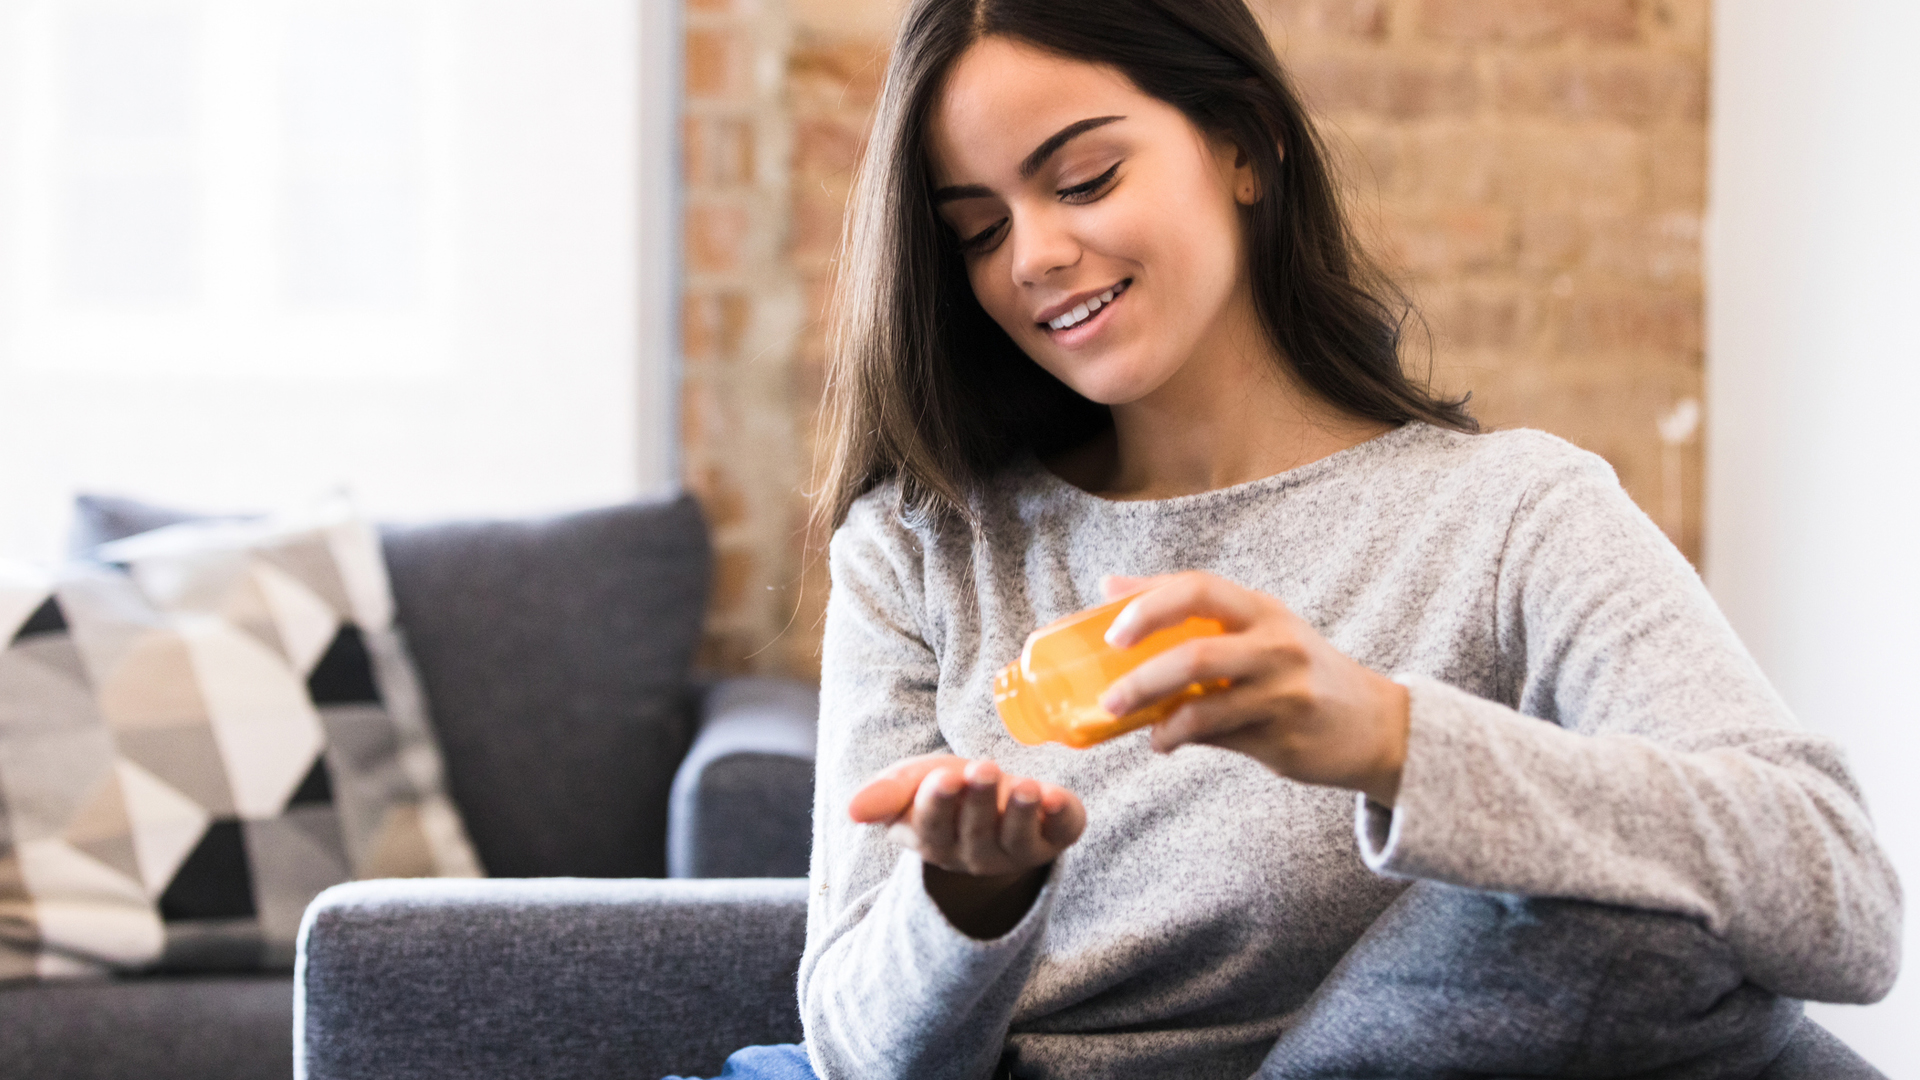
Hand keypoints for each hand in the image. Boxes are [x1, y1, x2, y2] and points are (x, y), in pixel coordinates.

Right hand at [850, 754, 1085, 936]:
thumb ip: (884, 794)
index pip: (933, 828)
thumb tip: (852, 811)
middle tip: (982, 768)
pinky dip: (1061, 817)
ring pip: (1017, 839)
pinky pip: (1060, 834)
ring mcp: (1016, 850)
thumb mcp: (910, 782)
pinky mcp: (1054, 838)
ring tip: (1026, 787)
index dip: (938, 805)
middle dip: (981, 801)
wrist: (992, 795)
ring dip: (1022, 813)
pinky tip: (1056, 797)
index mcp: (934, 841)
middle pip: (977, 832)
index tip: (944, 778)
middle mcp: (975, 854)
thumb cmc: (946, 787)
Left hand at [1096, 571, 1410, 804]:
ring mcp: (1283, 692)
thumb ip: (1191, 612)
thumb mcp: (1258, 629)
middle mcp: (1276, 644)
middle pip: (1195, 651)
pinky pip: (1217, 737)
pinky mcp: (1284, 735)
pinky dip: (1178, 737)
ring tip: (1129, 720)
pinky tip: (1163, 740)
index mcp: (1262, 609)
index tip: (1111, 632)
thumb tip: (1110, 587)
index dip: (1148, 605)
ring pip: (1203, 704)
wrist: (1376, 725)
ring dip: (1155, 716)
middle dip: (1141, 676)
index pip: (1198, 588)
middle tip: (1107, 695)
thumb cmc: (1300, 671)